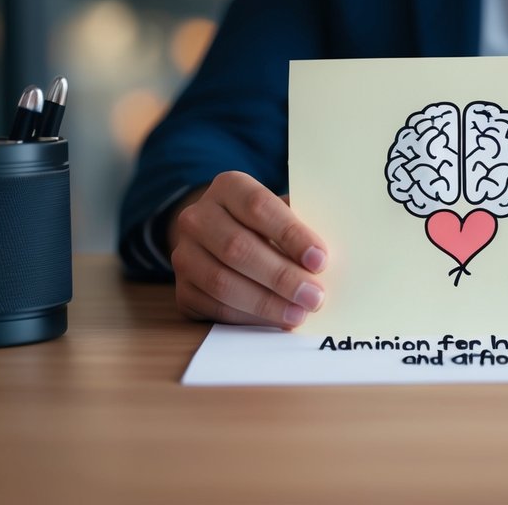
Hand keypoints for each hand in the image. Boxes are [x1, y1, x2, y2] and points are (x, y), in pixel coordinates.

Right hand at [168, 171, 327, 327]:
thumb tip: (325, 260)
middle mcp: (197, 217)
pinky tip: (275, 321)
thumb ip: (299, 228)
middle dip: (281, 276)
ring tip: (299, 313)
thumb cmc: (265, 226)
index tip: (320, 259)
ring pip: (222, 282)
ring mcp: (184, 254)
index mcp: (228, 187)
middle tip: (314, 296)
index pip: (259, 206)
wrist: (218, 239)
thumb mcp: (281, 213)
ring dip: (266, 302)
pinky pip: (214, 307)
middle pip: (238, 247)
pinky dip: (248, 317)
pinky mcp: (182, 290)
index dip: (290, 234)